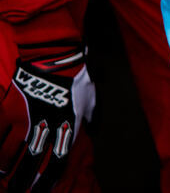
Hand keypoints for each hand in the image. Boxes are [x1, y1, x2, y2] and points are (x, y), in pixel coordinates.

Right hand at [0, 42, 94, 191]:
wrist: (54, 57)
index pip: (58, 161)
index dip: (48, 180)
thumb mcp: (92, 97)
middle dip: (22, 181)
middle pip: (31, 163)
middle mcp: (46, 128)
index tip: (42, 191)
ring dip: (6, 167)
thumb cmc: (78, 76)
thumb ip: (92, 115)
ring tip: (3, 176)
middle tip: (16, 192)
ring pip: (10, 152)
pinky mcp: (9, 110)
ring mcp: (25, 120)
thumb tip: (93, 127)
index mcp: (67, 127)